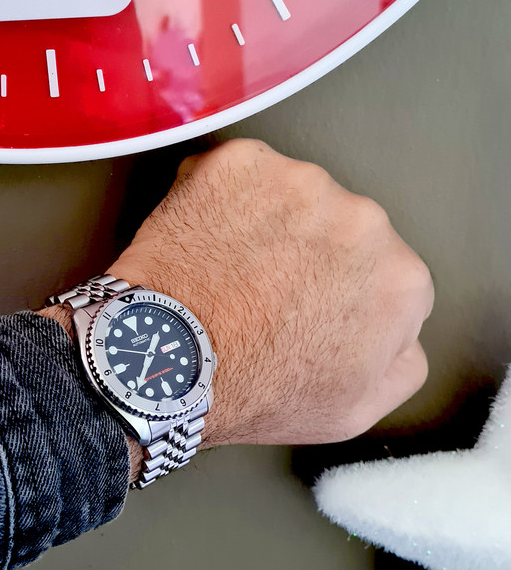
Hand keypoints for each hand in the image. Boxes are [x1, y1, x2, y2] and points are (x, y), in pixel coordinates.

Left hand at [109, 139, 432, 448]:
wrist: (166, 360)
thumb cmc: (252, 386)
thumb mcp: (357, 408)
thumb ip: (403, 359)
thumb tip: (403, 327)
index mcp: (400, 277)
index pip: (385, 270)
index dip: (342, 289)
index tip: (310, 302)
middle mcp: (362, 217)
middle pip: (342, 225)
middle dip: (312, 249)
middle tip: (267, 286)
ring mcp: (298, 181)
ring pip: (292, 195)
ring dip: (269, 220)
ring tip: (233, 265)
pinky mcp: (241, 161)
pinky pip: (240, 175)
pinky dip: (224, 198)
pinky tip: (210, 238)